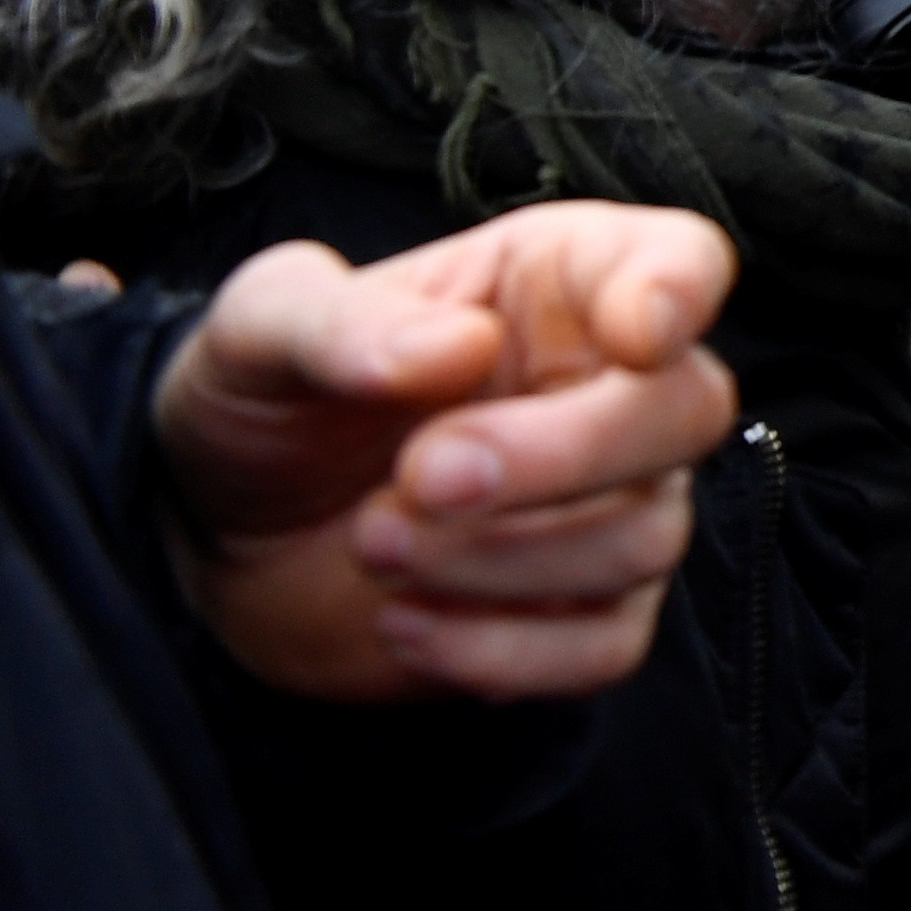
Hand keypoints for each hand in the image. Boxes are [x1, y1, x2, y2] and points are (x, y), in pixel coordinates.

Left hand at [156, 203, 740, 702]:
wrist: (222, 541)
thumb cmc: (265, 405)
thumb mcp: (256, 331)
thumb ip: (335, 322)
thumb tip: (454, 351)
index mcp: (558, 283)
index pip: (682, 260)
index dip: (682, 292)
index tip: (633, 337)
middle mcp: (612, 387)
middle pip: (688, 411)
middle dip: (561, 455)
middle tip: (419, 476)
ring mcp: (614, 506)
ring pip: (646, 540)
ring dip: (496, 559)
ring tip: (371, 543)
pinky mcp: (583, 616)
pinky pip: (606, 648)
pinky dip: (498, 649)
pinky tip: (402, 621)